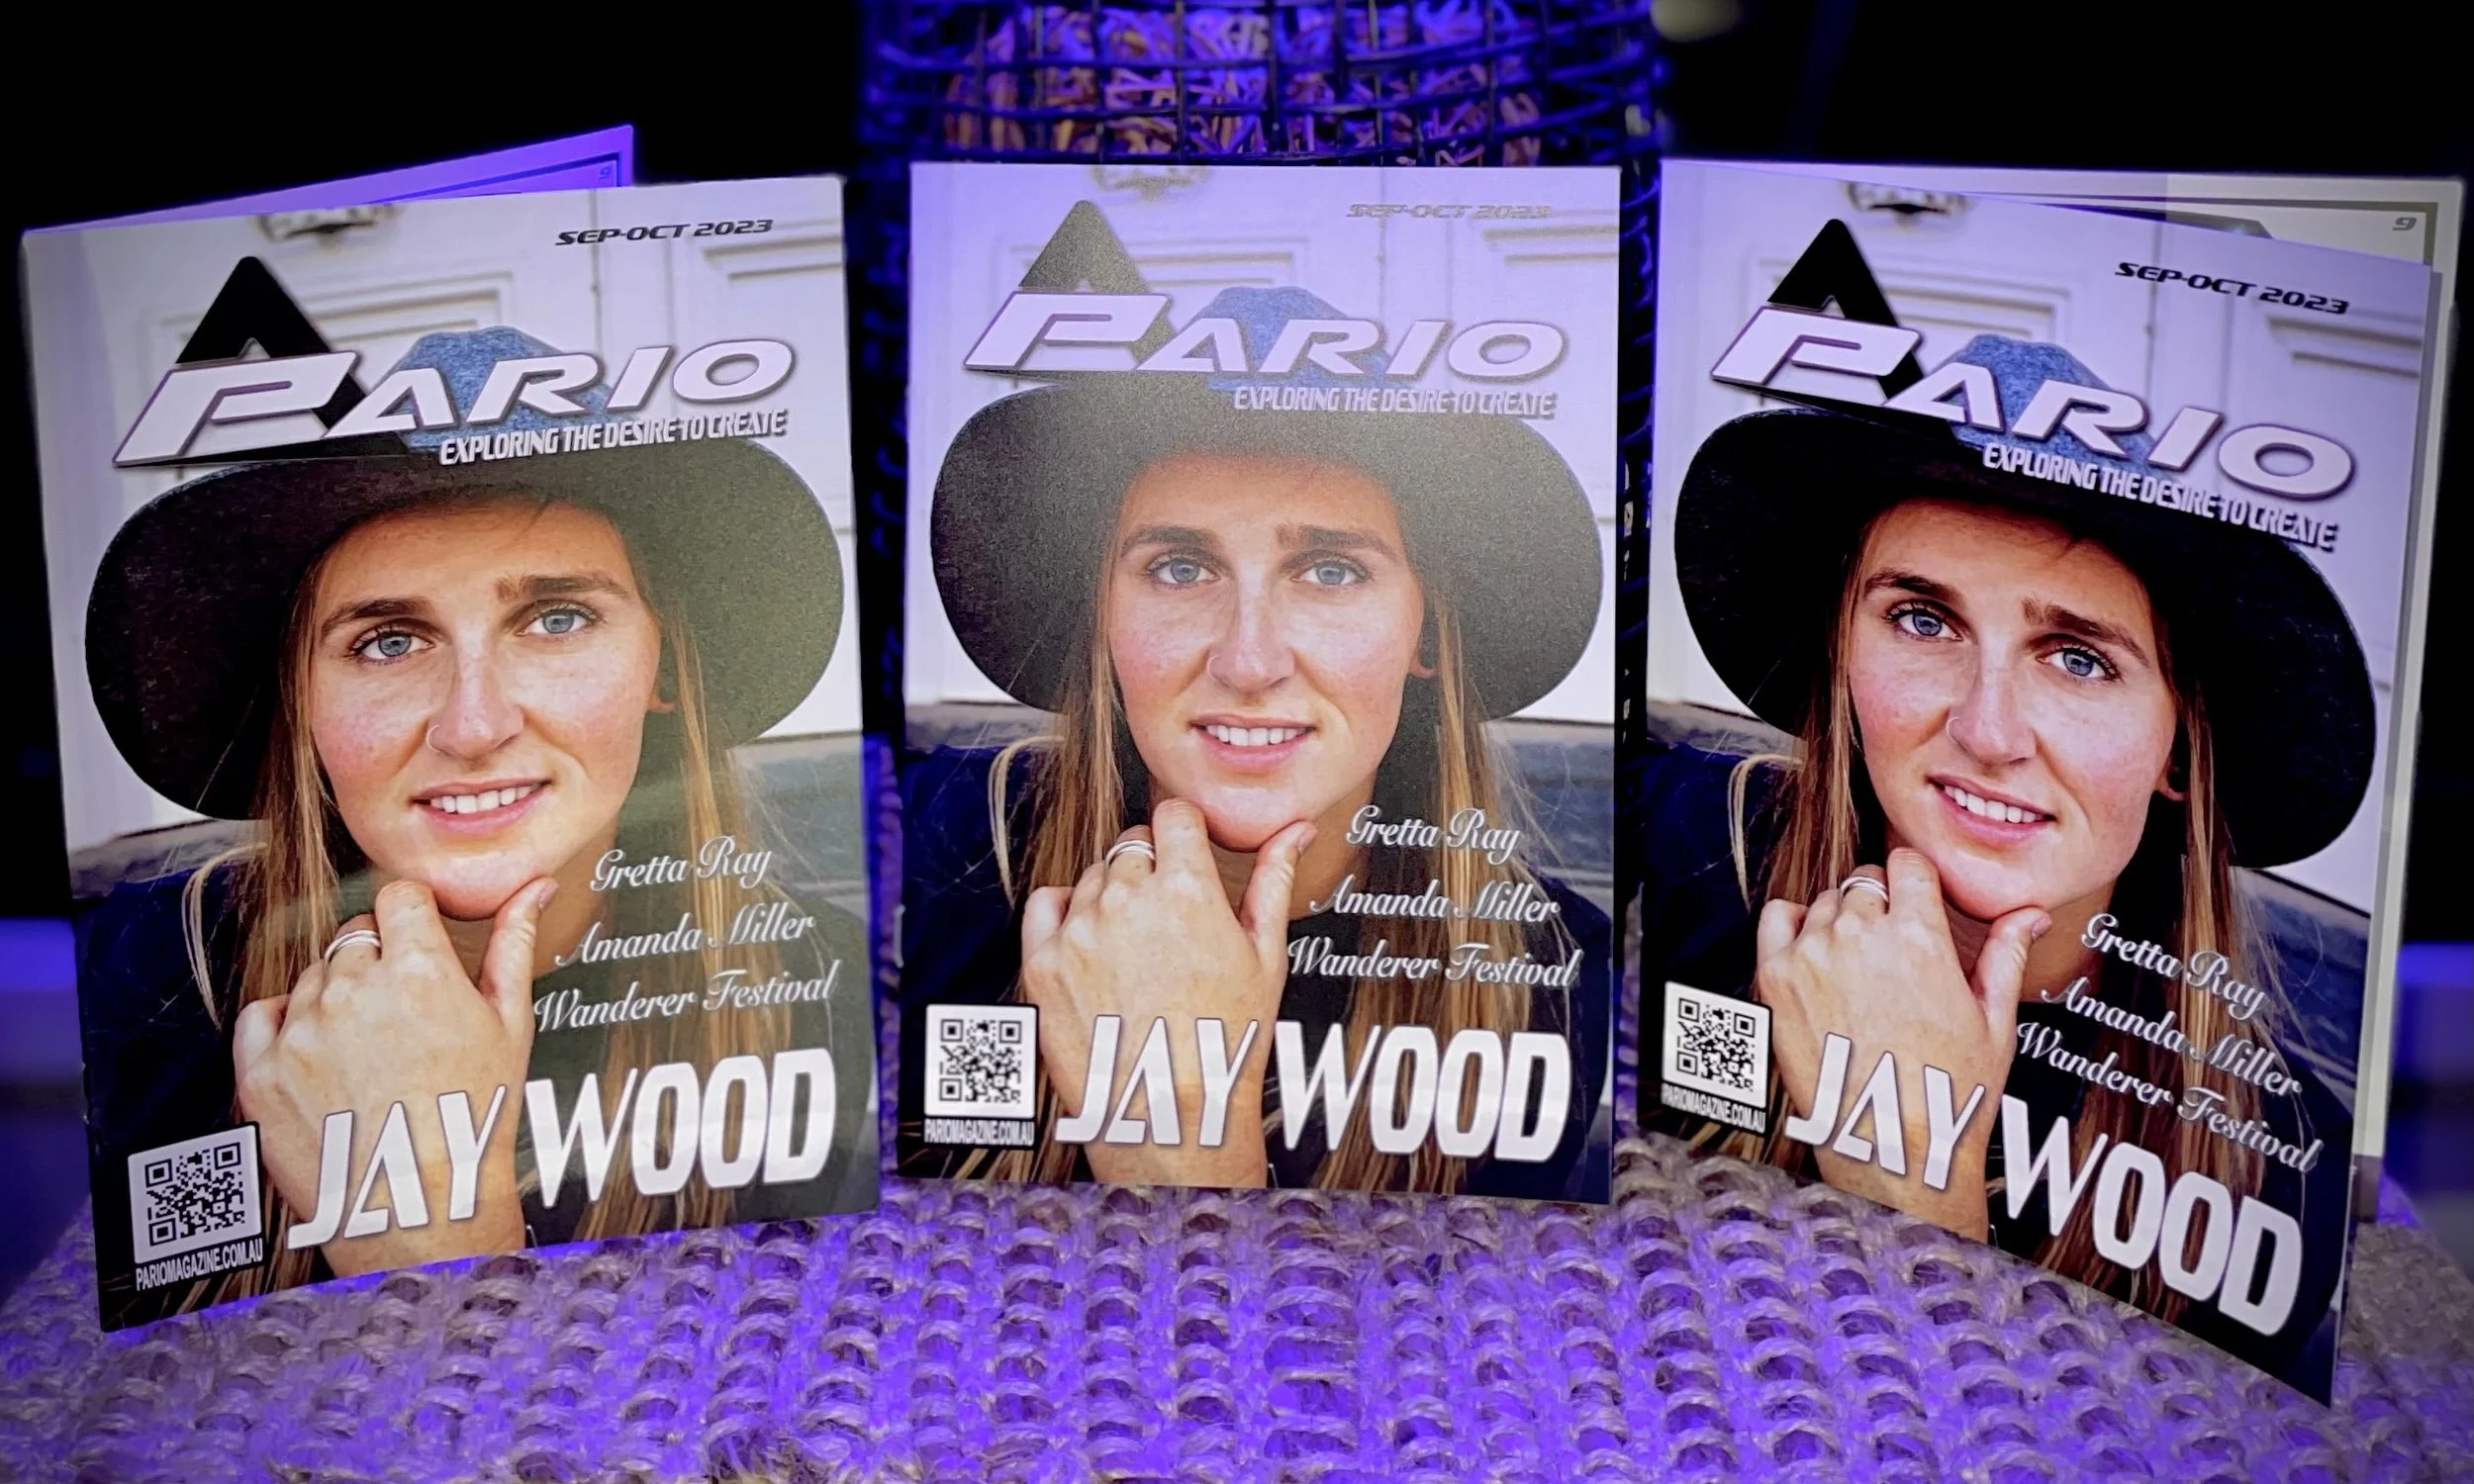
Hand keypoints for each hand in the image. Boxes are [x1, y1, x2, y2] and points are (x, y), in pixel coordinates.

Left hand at [234, 876, 552, 1274]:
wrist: (419, 1209)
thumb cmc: (475, 1120)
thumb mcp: (510, 1026)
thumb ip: (514, 944)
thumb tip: (535, 888)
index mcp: (420, 971)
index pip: (399, 897)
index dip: (414, 916)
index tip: (420, 939)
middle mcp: (354, 990)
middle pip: (355, 935)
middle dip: (378, 960)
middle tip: (403, 1014)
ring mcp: (302, 1031)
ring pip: (312, 976)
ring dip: (336, 996)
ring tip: (370, 1051)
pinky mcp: (261, 1071)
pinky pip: (261, 1015)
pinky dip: (284, 1024)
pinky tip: (319, 1052)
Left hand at [1019, 797, 1312, 1187]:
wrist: (1169, 1115)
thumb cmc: (1225, 1043)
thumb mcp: (1266, 957)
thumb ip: (1273, 881)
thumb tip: (1293, 832)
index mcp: (1187, 890)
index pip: (1173, 816)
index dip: (1185, 834)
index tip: (1187, 855)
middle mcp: (1128, 900)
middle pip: (1132, 846)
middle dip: (1151, 870)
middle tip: (1168, 922)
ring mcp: (1080, 930)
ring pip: (1094, 877)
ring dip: (1112, 897)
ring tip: (1136, 951)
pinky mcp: (1042, 962)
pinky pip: (1046, 904)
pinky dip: (1065, 912)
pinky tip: (1090, 942)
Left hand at [1754, 847, 2046, 1236]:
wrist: (1890, 1147)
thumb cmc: (1948, 1093)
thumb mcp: (1994, 1021)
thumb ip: (2006, 954)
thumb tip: (2031, 913)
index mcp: (1919, 938)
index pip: (1907, 864)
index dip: (1916, 881)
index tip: (1918, 902)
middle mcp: (1861, 936)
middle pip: (1865, 882)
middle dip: (1882, 906)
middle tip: (1893, 951)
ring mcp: (1812, 955)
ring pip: (1826, 902)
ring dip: (1841, 921)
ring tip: (1860, 969)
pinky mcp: (1774, 978)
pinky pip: (1777, 918)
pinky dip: (1794, 925)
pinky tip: (1815, 954)